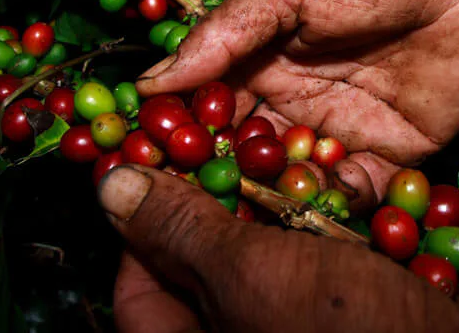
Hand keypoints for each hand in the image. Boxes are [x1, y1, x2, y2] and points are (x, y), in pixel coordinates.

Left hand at [99, 165, 458, 332]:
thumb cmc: (349, 329)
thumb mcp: (251, 273)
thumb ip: (179, 230)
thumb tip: (109, 184)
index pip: (135, 288)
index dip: (139, 223)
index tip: (153, 163)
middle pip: (193, 270)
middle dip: (207, 206)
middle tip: (214, 145)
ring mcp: (280, 330)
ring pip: (249, 261)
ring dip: (261, 208)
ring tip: (271, 157)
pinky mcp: (324, 316)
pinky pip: (297, 266)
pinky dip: (303, 227)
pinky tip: (320, 188)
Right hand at [137, 0, 458, 207]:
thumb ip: (222, 36)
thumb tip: (148, 82)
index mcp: (262, 64)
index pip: (209, 114)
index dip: (183, 141)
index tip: (154, 168)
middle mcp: (297, 105)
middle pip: (249, 160)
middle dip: (228, 184)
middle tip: (204, 210)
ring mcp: (345, 132)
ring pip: (298, 184)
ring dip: (279, 200)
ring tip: (261, 212)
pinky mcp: (396, 153)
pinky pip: (359, 193)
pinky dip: (339, 203)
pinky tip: (324, 202)